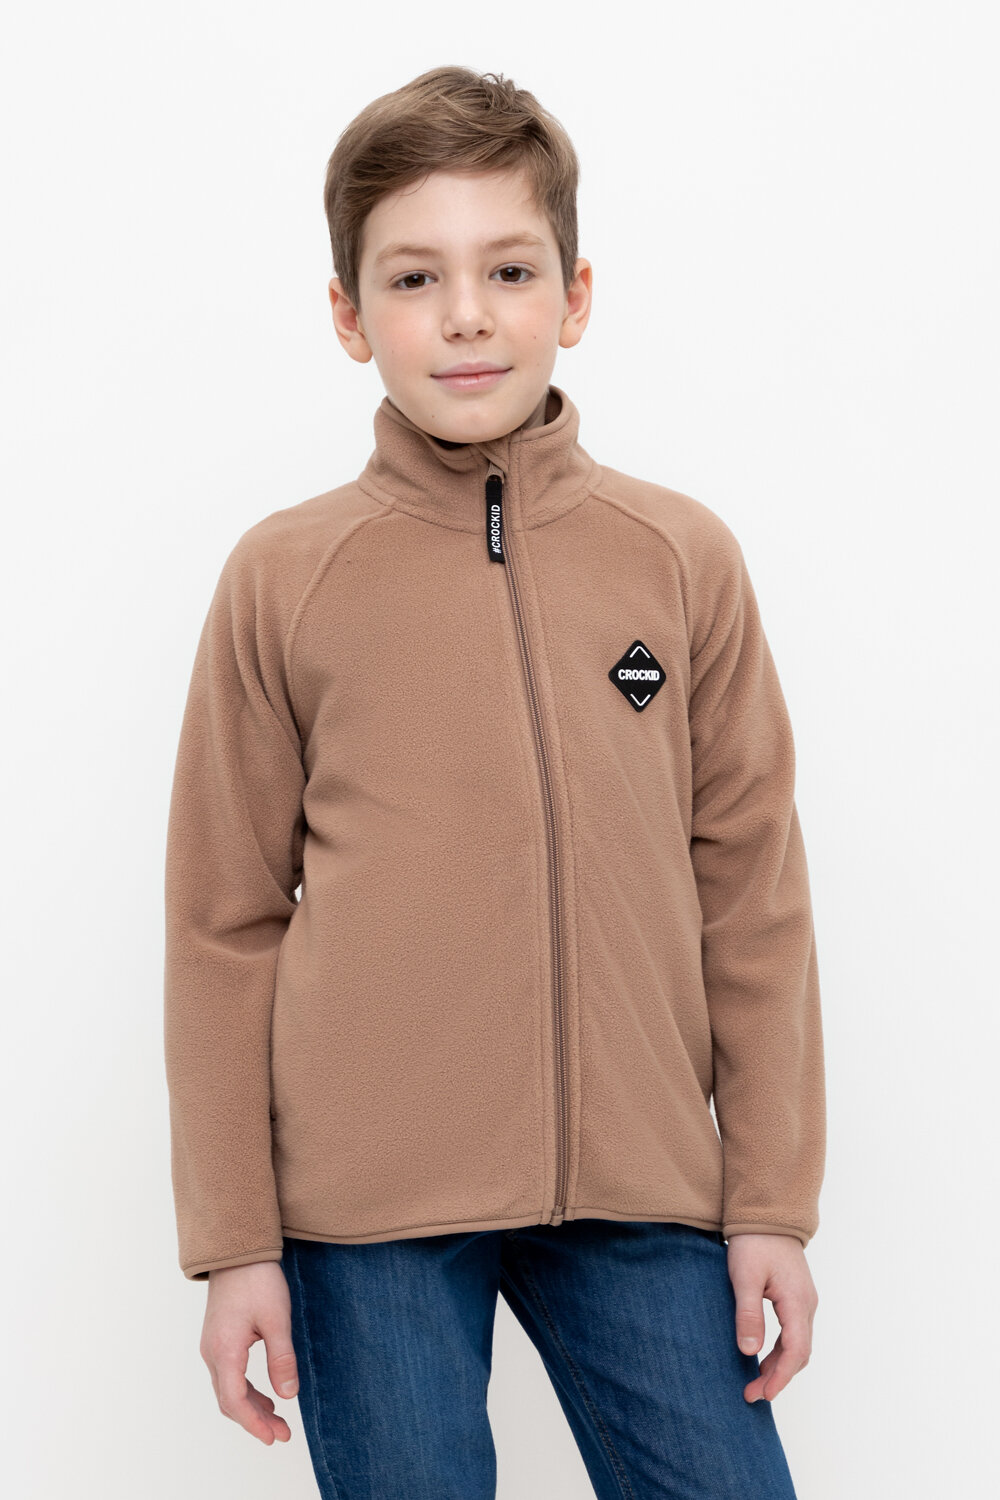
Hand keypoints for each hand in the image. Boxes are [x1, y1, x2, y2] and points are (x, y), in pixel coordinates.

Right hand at [200, 1260, 299, 1443]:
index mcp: (224, 1350)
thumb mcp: (277, 1319)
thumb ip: (282, 1359)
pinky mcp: (218, 1339)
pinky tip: (266, 1396)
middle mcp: (212, 1353)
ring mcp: (212, 1346)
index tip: (274, 1438)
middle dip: (255, 1421)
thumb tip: (289, 1395)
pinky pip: (228, 1376)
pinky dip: (245, 1391)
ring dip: (251, 1408)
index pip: (235, 1401)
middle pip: (229, 1401)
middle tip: (282, 1435)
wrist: (238, 1250)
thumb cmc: (258, 1279)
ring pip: (228, 1389)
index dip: (254, 1424)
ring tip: (277, 1421)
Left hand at [724, 1233, 817, 1403]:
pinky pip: (793, 1332)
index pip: (795, 1351)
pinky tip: (761, 1356)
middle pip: (800, 1353)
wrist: (766, 1212)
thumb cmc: (754, 1241)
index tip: (763, 1395)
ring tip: (754, 1382)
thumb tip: (749, 1351)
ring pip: (797, 1344)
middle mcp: (806, 1304)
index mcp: (797, 1301)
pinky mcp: (796, 1296)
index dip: (780, 1378)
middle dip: (778, 1378)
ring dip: (779, 1366)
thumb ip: (748, 1313)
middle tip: (751, 1394)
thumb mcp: (745, 1277)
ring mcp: (804, 1300)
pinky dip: (780, 1351)